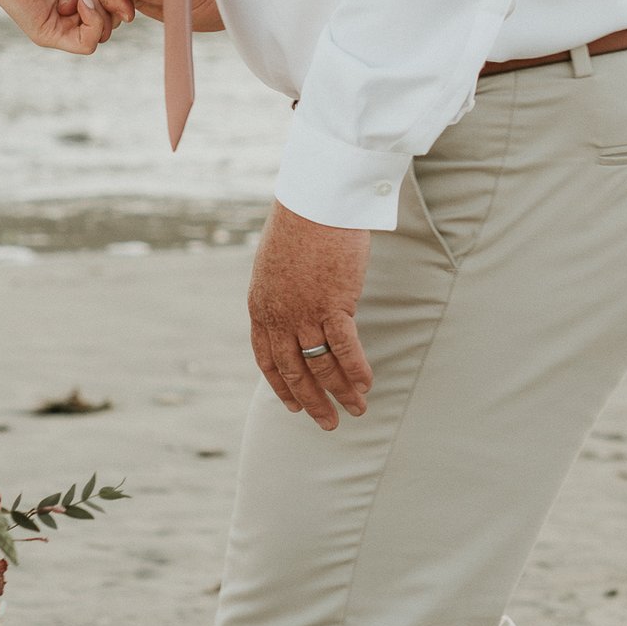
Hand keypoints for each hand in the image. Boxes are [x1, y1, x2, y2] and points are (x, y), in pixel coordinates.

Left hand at [247, 203, 373, 429]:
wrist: (312, 202)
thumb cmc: (298, 225)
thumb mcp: (274, 265)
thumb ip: (281, 294)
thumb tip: (296, 309)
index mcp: (260, 307)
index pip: (267, 359)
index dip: (281, 387)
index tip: (294, 406)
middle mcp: (279, 316)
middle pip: (295, 371)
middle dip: (312, 401)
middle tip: (328, 423)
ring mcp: (305, 312)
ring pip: (322, 365)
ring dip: (341, 392)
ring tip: (357, 410)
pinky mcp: (334, 304)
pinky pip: (346, 348)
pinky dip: (356, 370)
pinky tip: (366, 385)